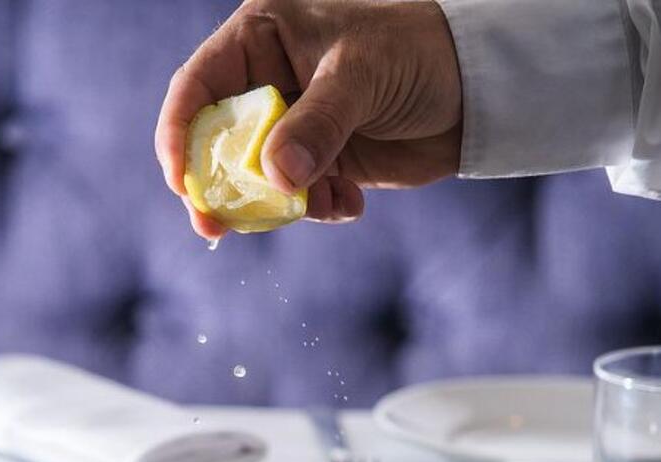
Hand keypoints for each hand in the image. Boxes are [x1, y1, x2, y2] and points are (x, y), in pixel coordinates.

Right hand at [155, 0, 462, 238]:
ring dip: (278, 205)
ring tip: (322, 205)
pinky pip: (298, 197)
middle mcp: (269, 79)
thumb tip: (273, 178)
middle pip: (216, 140)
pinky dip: (319, 208)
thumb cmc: (419, 53)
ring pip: (256, 178)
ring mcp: (295, 124)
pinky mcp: (323, 160)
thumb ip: (316, 124)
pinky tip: (353, 202)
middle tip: (215, 226)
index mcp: (263, 36)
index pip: (198, 84)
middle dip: (219, 186)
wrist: (481, 88)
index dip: (179, 133)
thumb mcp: (362, 76)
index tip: (180, 180)